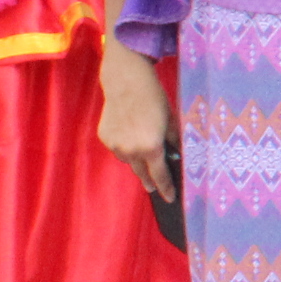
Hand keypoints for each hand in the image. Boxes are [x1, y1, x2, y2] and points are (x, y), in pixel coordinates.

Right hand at [96, 46, 175, 203]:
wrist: (127, 83)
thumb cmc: (154, 100)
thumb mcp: (171, 121)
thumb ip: (173, 141)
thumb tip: (176, 155)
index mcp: (151, 148)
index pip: (160, 175)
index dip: (166, 188)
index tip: (170, 198)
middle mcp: (131, 150)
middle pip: (142, 173)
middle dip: (149, 181)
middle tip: (153, 188)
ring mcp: (115, 145)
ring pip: (128, 160)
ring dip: (136, 159)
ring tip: (143, 151)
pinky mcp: (105, 137)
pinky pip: (117, 148)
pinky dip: (125, 146)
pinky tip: (130, 134)